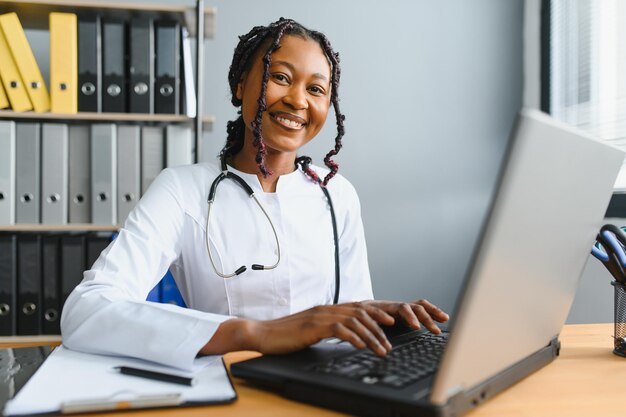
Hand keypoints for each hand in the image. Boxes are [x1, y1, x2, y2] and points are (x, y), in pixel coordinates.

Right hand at [248, 299, 448, 355]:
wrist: (264, 334)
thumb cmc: (288, 335)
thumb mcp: (314, 330)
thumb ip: (332, 329)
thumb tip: (351, 336)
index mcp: (331, 309)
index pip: (361, 308)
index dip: (379, 315)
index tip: (396, 324)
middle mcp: (329, 308)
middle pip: (363, 312)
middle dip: (382, 327)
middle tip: (393, 343)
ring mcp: (321, 315)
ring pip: (355, 321)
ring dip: (372, 336)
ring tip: (382, 350)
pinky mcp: (313, 326)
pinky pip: (339, 329)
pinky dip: (354, 338)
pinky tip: (362, 347)